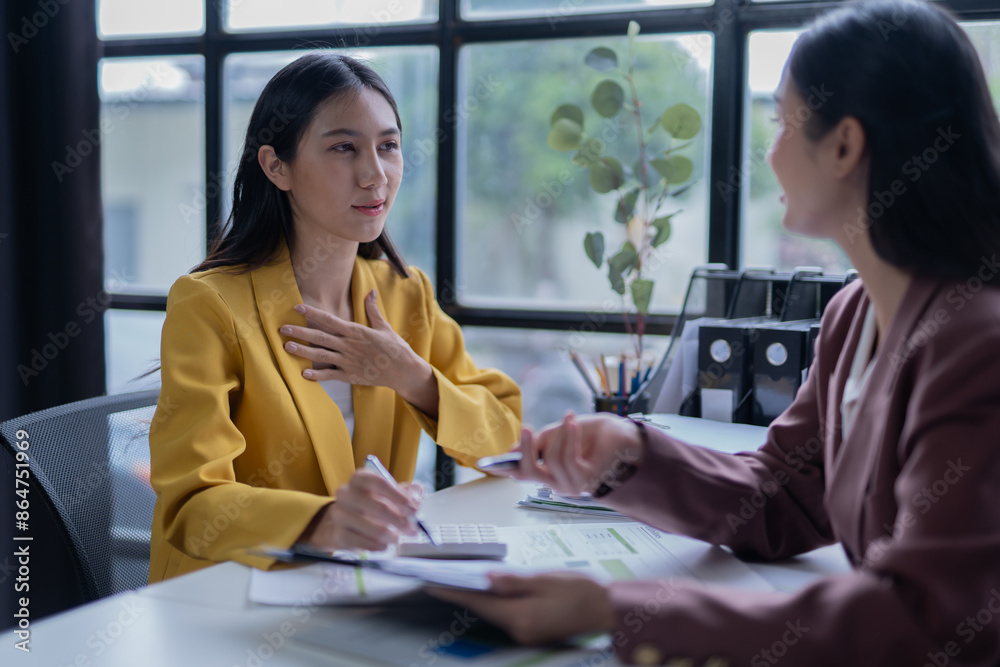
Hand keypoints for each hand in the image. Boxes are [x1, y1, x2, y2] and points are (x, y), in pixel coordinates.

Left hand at [280, 290, 438, 415]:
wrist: (404, 371)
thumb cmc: (395, 348)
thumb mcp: (384, 327)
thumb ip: (373, 310)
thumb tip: (370, 291)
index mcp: (357, 332)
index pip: (330, 320)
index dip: (313, 313)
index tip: (298, 307)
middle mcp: (350, 346)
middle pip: (321, 337)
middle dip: (300, 332)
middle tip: (283, 329)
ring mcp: (349, 362)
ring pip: (321, 356)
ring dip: (303, 352)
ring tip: (287, 348)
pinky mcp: (351, 376)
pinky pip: (331, 375)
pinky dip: (317, 375)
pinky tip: (304, 374)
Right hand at [297, 469, 421, 551]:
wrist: (345, 522)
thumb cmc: (371, 504)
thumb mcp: (389, 493)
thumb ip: (406, 491)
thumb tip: (418, 492)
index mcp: (360, 478)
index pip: (379, 482)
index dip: (399, 496)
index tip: (414, 508)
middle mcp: (346, 493)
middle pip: (377, 506)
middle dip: (399, 520)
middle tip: (412, 529)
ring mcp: (339, 513)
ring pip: (369, 526)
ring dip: (388, 535)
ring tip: (397, 537)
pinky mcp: (338, 533)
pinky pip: (361, 542)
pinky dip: (376, 545)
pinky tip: (383, 545)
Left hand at [427, 572, 615, 645]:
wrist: (606, 610)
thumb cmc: (580, 590)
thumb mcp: (545, 579)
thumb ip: (514, 581)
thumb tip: (487, 579)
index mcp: (520, 616)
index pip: (478, 602)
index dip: (453, 592)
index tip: (431, 584)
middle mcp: (518, 630)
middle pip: (484, 610)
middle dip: (462, 594)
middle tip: (440, 578)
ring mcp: (526, 634)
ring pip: (495, 613)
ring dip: (479, 599)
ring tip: (460, 581)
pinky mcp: (533, 632)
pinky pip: (508, 616)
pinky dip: (496, 604)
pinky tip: (491, 591)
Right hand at [498, 414, 642, 495]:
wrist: (621, 438)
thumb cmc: (590, 436)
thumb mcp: (557, 434)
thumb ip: (537, 442)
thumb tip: (513, 449)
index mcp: (546, 472)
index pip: (518, 473)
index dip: (501, 468)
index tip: (486, 463)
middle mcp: (555, 483)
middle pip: (527, 472)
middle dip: (525, 448)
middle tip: (527, 428)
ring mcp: (570, 485)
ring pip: (551, 459)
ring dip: (560, 434)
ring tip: (569, 418)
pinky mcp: (585, 481)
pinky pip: (568, 458)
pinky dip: (569, 436)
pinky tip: (572, 423)